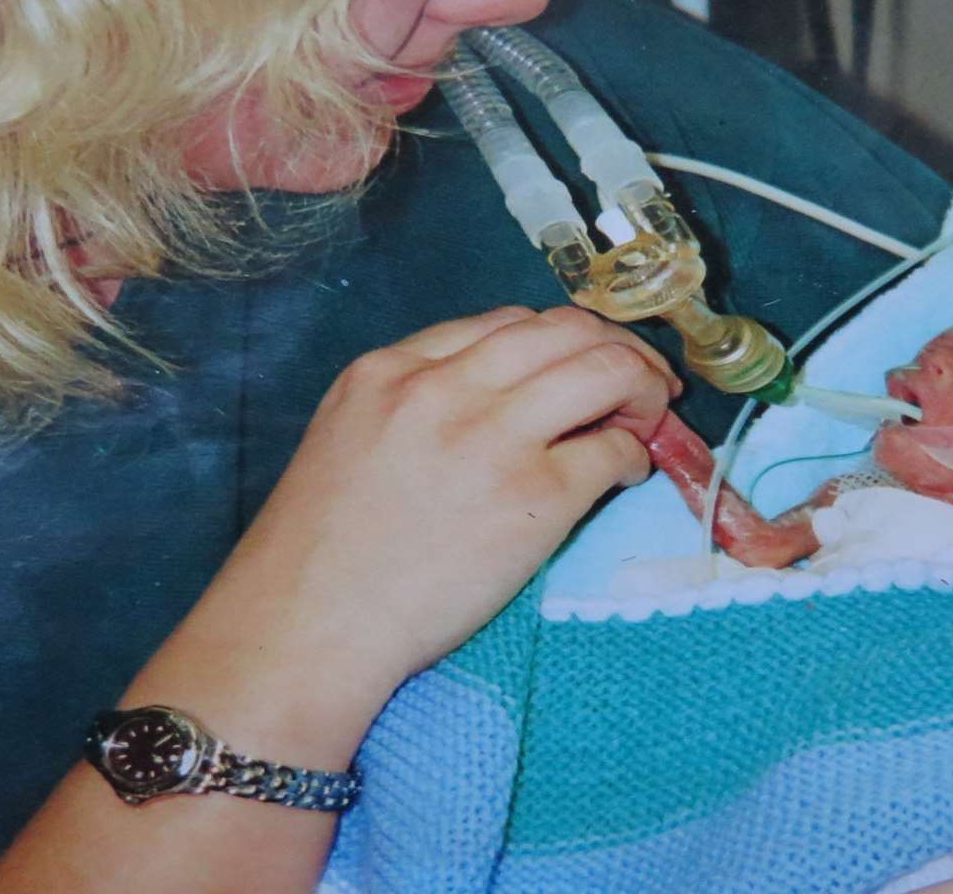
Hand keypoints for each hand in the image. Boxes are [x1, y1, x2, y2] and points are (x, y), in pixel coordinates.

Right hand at [244, 305, 682, 680]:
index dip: (558, 341)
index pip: (505, 323)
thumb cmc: (316, 558)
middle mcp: (443, 387)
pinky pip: (613, 450)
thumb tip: (501, 405)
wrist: (303, 630)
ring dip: (642, 387)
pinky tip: (624, 475)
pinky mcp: (534, 495)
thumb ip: (413, 407)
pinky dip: (633, 456)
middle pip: (566, 329)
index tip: (577, 367)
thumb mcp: (346, 440)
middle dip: (617, 348)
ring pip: (605, 370)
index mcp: (389, 369)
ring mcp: (492, 436)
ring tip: (649, 419)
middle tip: (641, 383)